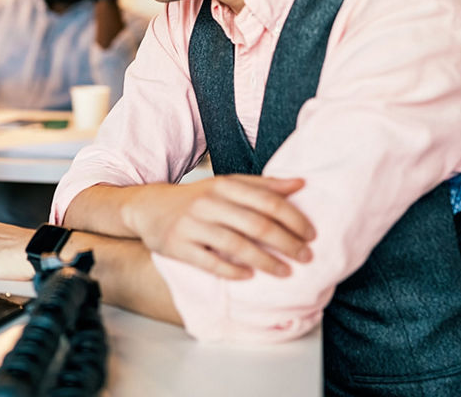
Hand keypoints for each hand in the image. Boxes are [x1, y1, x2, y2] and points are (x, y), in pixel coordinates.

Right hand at [122, 176, 315, 279]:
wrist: (149, 208)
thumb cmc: (196, 198)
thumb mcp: (226, 185)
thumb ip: (262, 186)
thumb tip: (300, 183)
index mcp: (223, 186)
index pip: (267, 201)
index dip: (293, 219)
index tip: (311, 234)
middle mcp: (208, 203)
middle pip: (256, 224)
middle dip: (287, 243)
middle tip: (306, 256)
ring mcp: (192, 225)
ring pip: (236, 245)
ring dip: (266, 261)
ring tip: (286, 272)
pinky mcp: (178, 246)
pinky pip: (210, 262)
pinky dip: (232, 271)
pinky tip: (249, 276)